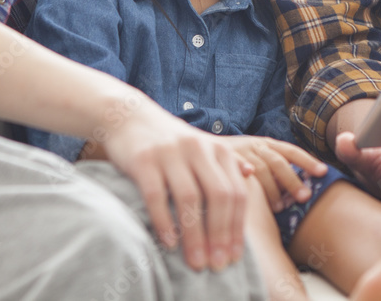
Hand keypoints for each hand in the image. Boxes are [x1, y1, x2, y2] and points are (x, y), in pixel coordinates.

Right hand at [100, 97, 250, 271]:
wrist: (129, 117)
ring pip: (189, 198)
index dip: (236, 227)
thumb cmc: (169, 140)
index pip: (236, 193)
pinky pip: (157, 195)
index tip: (233, 256)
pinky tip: (169, 242)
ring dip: (194, 235)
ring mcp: (171, 153)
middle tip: (217, 265)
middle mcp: (198, 149)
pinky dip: (164, 221)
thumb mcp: (202, 145)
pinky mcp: (144, 159)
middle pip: (218, 196)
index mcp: (217, 149)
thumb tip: (251, 173)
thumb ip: (226, 161)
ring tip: (196, 261)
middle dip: (220, 234)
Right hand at [227, 136, 327, 211]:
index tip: (323, 172)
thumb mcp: (256, 158)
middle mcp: (255, 146)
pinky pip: (239, 171)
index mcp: (266, 144)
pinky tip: (252, 198)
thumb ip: (273, 171)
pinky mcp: (224, 162)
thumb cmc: (234, 161)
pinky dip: (247, 181)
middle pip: (279, 162)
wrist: (197, 149)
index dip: (307, 161)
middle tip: (304, 197)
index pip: (291, 151)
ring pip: (262, 169)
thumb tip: (299, 193)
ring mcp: (240, 153)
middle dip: (292, 179)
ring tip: (279, 207)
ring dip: (272, 189)